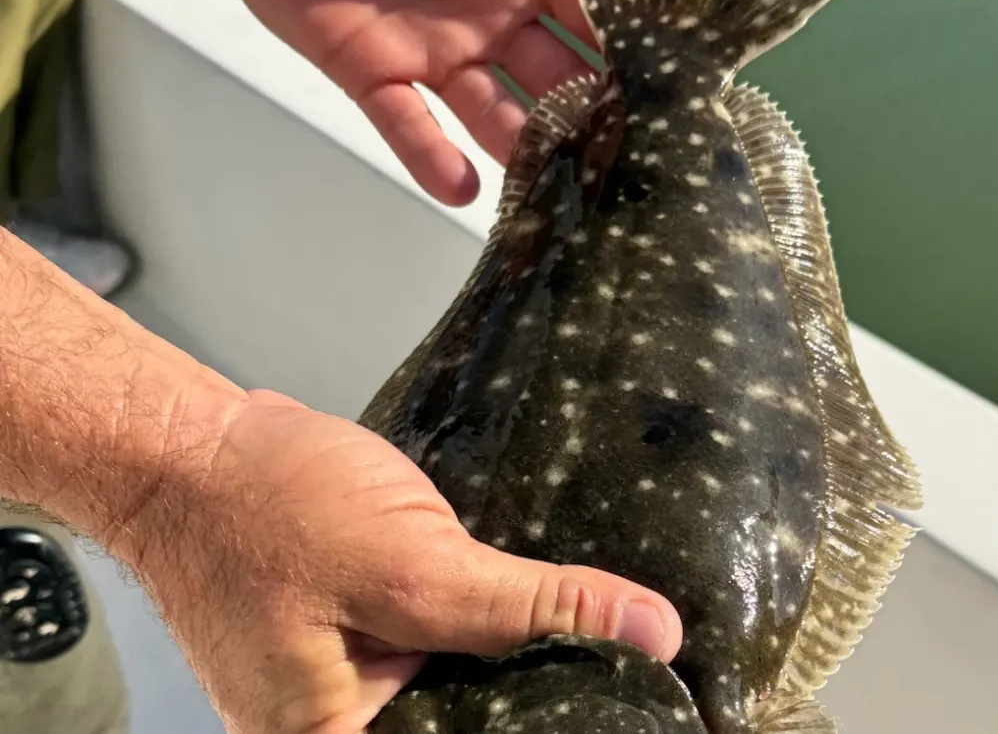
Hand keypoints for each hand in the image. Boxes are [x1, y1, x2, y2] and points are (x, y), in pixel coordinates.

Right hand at [123, 390, 680, 733]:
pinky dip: (473, 606)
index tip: (639, 695)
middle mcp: (335, 730)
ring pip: (456, 675)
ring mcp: (339, 681)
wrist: (191, 448)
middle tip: (626, 646)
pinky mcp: (349, 630)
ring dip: (509, 636)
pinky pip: (429, 635)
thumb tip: (651, 632)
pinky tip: (522, 584)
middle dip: (538, 673)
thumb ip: (528, 608)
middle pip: (471, 717)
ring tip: (589, 612)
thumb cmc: (269, 506)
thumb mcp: (412, 563)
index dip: (559, 717)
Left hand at [197, 0, 595, 206]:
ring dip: (525, 149)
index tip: (672, 86)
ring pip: (495, 112)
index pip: (592, 6)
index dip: (630, 44)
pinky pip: (405, 121)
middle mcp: (490, 10)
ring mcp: (432, 44)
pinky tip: (462, 188)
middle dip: (593, 118)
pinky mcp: (366, 68)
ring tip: (557, 192)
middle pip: (559, 76)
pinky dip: (431, 156)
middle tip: (630, 163)